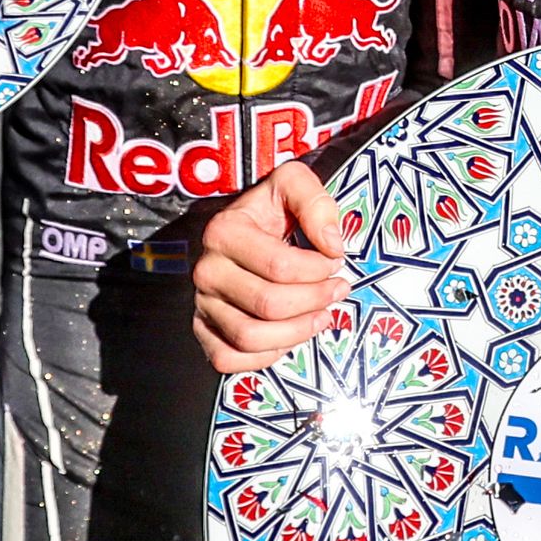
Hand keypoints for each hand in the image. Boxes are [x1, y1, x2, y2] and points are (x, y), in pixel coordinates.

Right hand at [190, 160, 357, 373]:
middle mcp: (207, 270)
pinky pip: (229, 358)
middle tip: (337, 289)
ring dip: (297, 332)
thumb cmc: (272, 210)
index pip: (279, 266)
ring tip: (322, 315)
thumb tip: (332, 244)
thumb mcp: (293, 183)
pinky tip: (289, 335)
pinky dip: (264, 355)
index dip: (317, 269)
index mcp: (224, 232)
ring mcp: (202, 303)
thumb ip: (316, 202)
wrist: (245, 229)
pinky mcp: (204, 329)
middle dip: (315, 300)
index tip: (335, 261)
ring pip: (250, 337)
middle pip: (268, 305)